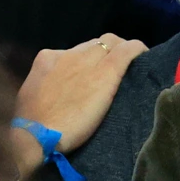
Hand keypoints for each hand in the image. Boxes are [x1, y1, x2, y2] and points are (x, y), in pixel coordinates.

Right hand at [12, 33, 146, 178]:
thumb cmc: (33, 127)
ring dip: (121, 52)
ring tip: (131, 67)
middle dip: (107, 54)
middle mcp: (68, 55)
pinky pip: (128, 50)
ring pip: (111, 43)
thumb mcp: (34, 98)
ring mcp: (88, 61)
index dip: (90, 60)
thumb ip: (49, 87)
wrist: (38, 137)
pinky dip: (138, 50)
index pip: (76, 51)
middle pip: (95, 45)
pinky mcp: (107, 72)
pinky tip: (146, 57)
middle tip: (118, 71)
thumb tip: (60, 91)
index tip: (97, 72)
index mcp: (47, 59)